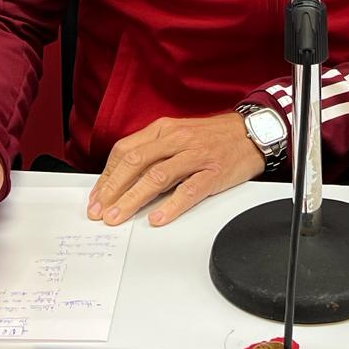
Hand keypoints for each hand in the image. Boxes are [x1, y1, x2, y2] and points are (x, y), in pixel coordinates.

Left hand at [88, 112, 265, 227]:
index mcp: (164, 130)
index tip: (96, 197)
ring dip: (132, 199)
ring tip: (118, 217)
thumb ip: (153, 152)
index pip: (125, 151)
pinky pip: (188, 190)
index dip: (107, 176)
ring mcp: (194, 156)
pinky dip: (171, 205)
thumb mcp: (178, 135)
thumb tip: (124, 178)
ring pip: (156, 176)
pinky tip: (157, 218)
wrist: (252, 132)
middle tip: (99, 212)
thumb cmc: (213, 137)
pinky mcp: (212, 173)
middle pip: (135, 163)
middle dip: (112, 189)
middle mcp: (176, 140)